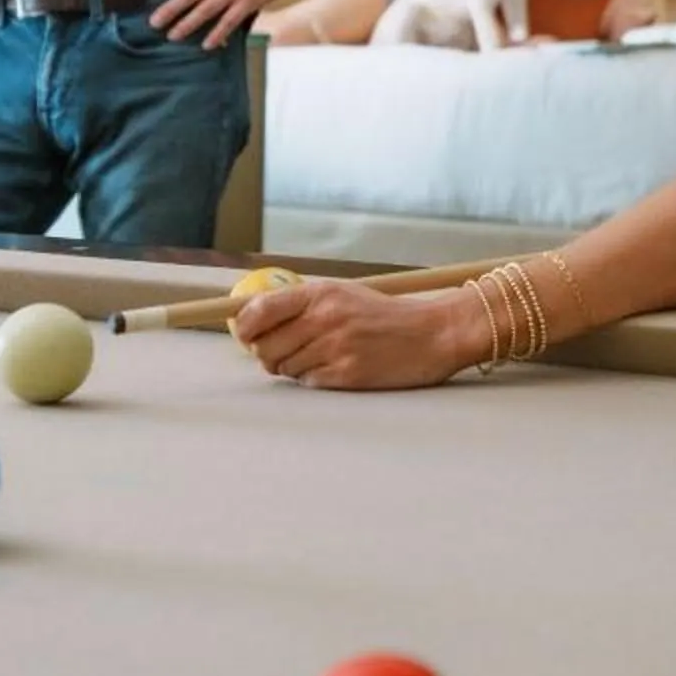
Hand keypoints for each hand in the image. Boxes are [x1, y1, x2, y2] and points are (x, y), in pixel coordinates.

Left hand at [233, 281, 478, 389]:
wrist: (432, 334)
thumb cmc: (385, 315)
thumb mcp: (343, 294)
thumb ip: (303, 304)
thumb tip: (255, 319)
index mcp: (321, 293)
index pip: (260, 309)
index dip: (244, 326)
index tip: (243, 333)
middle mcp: (324, 318)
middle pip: (265, 345)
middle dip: (266, 354)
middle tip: (278, 354)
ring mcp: (335, 348)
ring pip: (284, 367)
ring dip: (291, 368)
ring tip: (316, 358)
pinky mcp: (347, 374)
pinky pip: (307, 382)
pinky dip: (312, 378)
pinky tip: (332, 368)